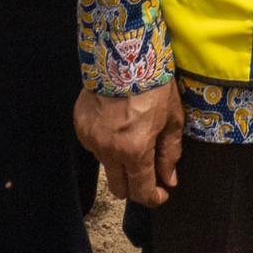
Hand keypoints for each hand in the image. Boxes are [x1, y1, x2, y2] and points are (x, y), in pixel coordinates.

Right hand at [77, 85, 182, 206]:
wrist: (123, 55)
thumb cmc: (154, 85)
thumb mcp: (171, 119)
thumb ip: (170, 153)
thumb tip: (170, 180)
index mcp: (135, 150)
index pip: (141, 191)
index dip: (154, 198)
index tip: (161, 194)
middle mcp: (109, 150)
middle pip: (119, 188)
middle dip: (134, 186)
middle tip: (147, 173)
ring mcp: (91, 139)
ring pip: (106, 166)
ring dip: (119, 162)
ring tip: (131, 137)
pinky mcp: (80, 127)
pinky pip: (94, 146)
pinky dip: (106, 143)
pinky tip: (116, 125)